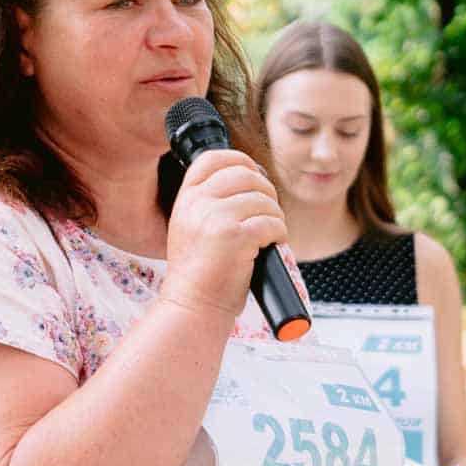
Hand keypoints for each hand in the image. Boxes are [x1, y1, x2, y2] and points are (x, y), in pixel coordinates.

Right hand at [159, 149, 286, 320]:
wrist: (193, 307)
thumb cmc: (200, 274)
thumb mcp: (191, 228)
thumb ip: (209, 203)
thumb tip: (251, 179)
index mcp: (186, 198)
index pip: (214, 158)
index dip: (240, 161)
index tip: (255, 177)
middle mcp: (198, 203)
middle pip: (246, 175)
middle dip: (266, 193)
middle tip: (268, 216)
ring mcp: (216, 217)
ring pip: (264, 200)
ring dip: (275, 217)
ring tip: (268, 236)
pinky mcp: (236, 236)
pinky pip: (272, 222)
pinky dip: (279, 234)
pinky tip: (271, 246)